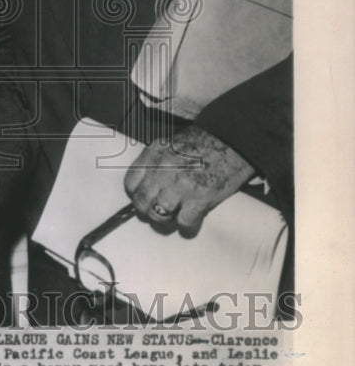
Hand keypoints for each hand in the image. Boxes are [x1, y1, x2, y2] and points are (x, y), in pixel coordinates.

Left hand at [124, 125, 254, 231]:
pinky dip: (187, 226)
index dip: (136, 195)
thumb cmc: (206, 141)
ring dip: (166, 221)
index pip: (131, 183)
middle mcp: (163, 169)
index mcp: (155, 153)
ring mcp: (180, 185)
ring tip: (175, 216)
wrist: (235, 139)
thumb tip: (147, 183)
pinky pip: (184, 223)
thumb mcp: (171, 143)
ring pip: (158, 215)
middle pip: (142, 202)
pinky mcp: (200, 199)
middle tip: (159, 212)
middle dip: (148, 211)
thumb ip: (156, 161)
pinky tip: (192, 220)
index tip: (142, 199)